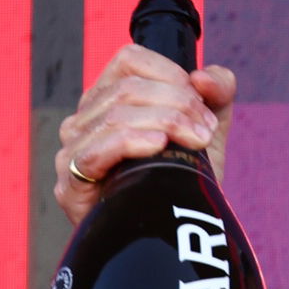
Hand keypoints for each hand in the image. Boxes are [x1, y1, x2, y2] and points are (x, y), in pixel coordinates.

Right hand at [54, 44, 234, 226]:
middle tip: (206, 132)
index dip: (171, 74)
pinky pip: (95, 150)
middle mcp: (86, 117)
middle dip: (179, 105)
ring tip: (198, 143)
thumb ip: (218, 93)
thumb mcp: (210, 127)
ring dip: (167, 123)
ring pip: (116, 115)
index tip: (203, 105)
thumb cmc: (185, 175)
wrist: (175, 228)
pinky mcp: (71, 182)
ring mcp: (74, 149)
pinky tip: (160, 146)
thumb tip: (203, 76)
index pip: (130, 60)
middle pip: (128, 88)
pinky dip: (132, 142)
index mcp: (111, 96)